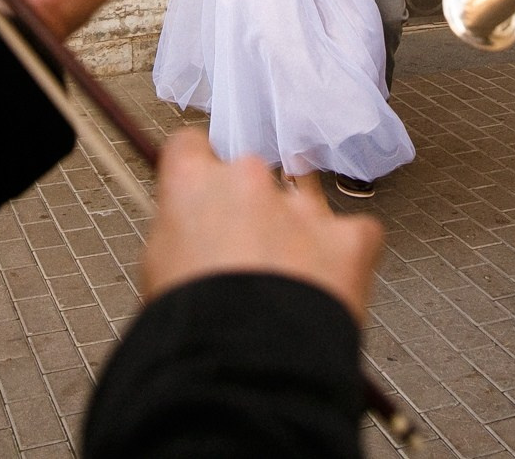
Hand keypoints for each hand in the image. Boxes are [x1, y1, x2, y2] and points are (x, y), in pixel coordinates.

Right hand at [142, 131, 383, 323]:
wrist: (245, 367)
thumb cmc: (194, 326)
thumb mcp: (158, 271)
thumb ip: (181, 234)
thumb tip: (195, 234)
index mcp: (194, 184)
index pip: (192, 147)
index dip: (198, 174)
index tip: (203, 193)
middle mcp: (250, 180)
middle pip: (251, 176)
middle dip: (249, 208)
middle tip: (244, 256)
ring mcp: (303, 207)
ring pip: (305, 198)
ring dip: (298, 227)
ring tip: (290, 277)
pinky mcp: (349, 237)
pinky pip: (356, 233)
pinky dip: (345, 255)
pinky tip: (329, 284)